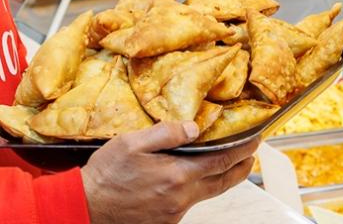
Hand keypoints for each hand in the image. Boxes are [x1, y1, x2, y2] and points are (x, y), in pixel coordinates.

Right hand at [81, 121, 259, 223]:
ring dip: (221, 177)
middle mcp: (181, 197)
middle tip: (252, 153)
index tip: (254, 139)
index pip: (222, 161)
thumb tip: (194, 127)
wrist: (87, 206)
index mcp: (177, 175)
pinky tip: (192, 178)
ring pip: (209, 192)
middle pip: (224, 182)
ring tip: (227, 163)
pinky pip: (190, 202)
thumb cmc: (106, 174)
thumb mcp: (131, 143)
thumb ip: (166, 133)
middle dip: (242, 166)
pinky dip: (198, 188)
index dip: (242, 150)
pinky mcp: (166, 220)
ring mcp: (175, 211)